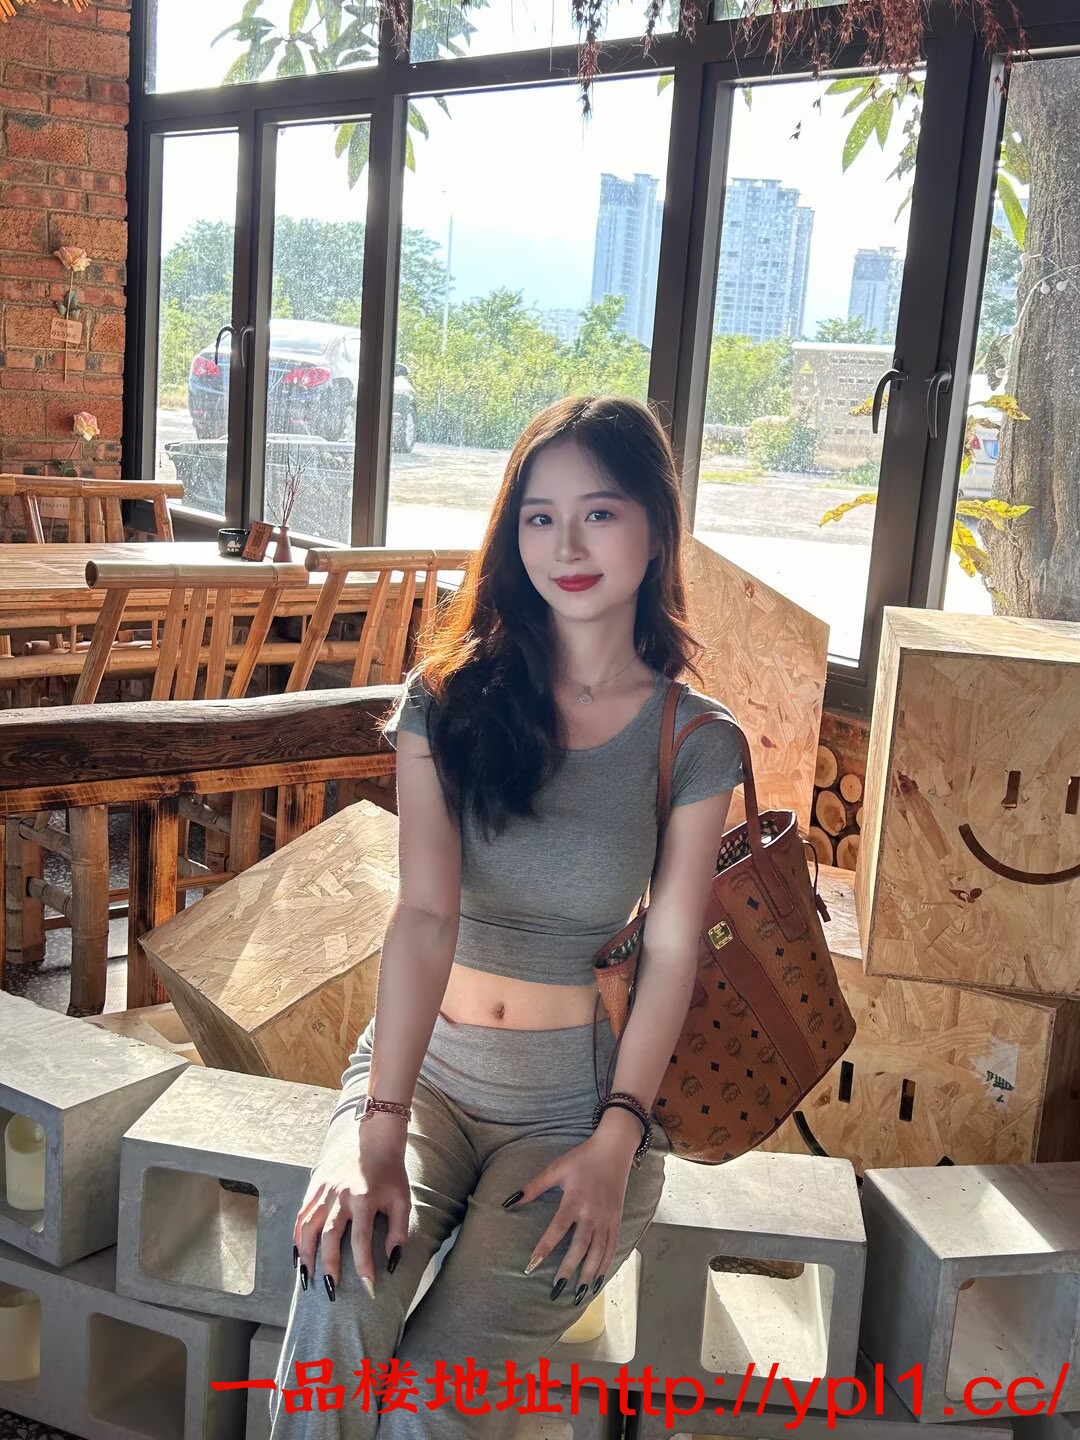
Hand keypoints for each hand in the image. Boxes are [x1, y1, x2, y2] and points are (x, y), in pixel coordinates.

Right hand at [293, 1117, 410, 1300]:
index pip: (361, 1239)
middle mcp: (340, 1195)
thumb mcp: (402, 1199)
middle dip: (328, 1265)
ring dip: (306, 1255)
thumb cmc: (390, 1172)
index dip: (363, 1265)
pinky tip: (298, 1256)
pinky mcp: (314, 1187)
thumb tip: (392, 1261)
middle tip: (330, 1290)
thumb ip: (398, 1231)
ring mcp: (324, 1190)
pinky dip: (297, 1237)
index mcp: (364, 1198)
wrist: (372, 1138)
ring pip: (308, 1227)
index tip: (367, 1287)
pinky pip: (301, 1215)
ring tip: (307, 1279)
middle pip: (329, 1235)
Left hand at [507, 1129, 635, 1301]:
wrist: (614, 1150)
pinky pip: (612, 1247)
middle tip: (556, 1290)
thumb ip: (534, 1187)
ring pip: (598, 1252)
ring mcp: (607, 1218)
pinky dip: (605, 1265)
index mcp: (575, 1199)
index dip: (544, 1247)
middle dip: (568, 1270)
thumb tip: (510, 1201)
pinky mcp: (616, 1220)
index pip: (557, 1229)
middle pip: (580, 1247)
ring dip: (588, 1274)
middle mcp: (592, 1213)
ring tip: (578, 1294)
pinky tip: (597, 1279)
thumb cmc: (582, 1158)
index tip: (532, 1265)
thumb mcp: (556, 1168)